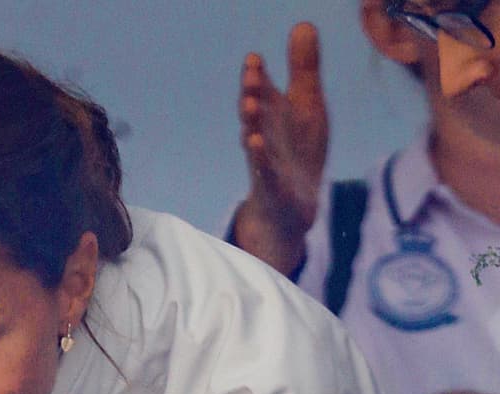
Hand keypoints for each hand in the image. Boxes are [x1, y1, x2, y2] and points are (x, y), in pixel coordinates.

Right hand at [235, 22, 328, 274]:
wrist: (292, 208)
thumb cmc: (297, 152)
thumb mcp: (306, 105)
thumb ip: (303, 68)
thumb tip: (302, 24)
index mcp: (272, 114)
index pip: (263, 90)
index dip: (258, 74)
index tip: (254, 58)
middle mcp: (264, 135)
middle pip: (257, 111)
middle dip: (253, 92)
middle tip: (252, 72)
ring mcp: (266, 162)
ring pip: (256, 138)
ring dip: (251, 122)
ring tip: (249, 104)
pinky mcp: (272, 187)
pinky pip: (264, 171)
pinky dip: (259, 158)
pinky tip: (255, 144)